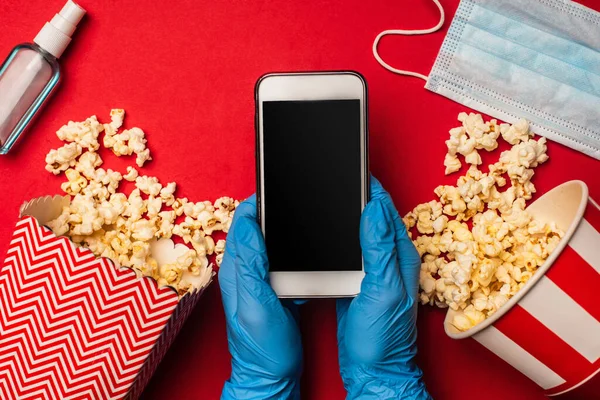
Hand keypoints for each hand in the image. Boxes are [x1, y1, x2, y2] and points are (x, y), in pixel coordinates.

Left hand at [219, 195, 302, 399]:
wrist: (269, 377)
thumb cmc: (262, 349)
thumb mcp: (257, 307)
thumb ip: (251, 268)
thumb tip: (247, 228)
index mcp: (237, 271)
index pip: (241, 223)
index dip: (256, 202)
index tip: (274, 188)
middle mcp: (244, 271)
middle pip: (254, 228)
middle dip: (270, 210)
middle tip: (289, 195)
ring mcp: (258, 280)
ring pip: (268, 242)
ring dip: (282, 228)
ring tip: (298, 214)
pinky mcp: (272, 289)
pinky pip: (280, 260)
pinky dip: (291, 250)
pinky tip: (304, 250)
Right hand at [336, 178, 430, 398]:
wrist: (375, 371)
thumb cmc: (384, 338)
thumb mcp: (383, 289)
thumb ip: (379, 248)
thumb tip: (374, 209)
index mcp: (399, 256)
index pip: (385, 211)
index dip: (371, 188)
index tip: (355, 170)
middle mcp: (389, 260)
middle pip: (372, 218)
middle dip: (357, 197)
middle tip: (339, 178)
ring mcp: (373, 272)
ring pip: (359, 234)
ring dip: (346, 217)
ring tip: (331, 198)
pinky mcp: (357, 283)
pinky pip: (349, 253)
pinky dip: (339, 240)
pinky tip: (325, 236)